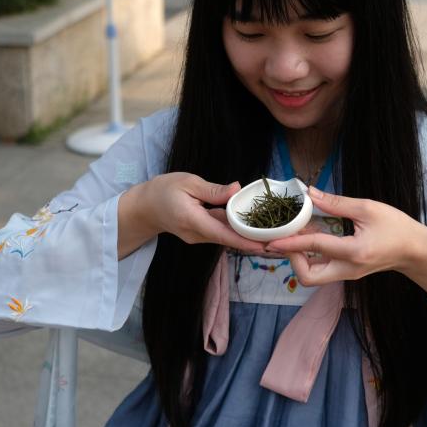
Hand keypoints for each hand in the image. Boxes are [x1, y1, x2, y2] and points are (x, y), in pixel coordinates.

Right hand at [118, 172, 265, 256]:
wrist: (145, 207)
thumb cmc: (164, 190)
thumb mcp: (187, 182)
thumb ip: (213, 189)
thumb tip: (237, 189)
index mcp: (192, 220)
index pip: (222, 233)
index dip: (244, 240)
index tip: (264, 245)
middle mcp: (197, 234)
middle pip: (229, 237)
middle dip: (253, 239)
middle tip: (280, 237)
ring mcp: (199, 237)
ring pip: (227, 236)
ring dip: (248, 234)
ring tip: (274, 231)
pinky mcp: (201, 235)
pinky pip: (222, 232)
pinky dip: (237, 229)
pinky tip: (255, 224)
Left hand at [265, 186, 426, 285]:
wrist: (415, 250)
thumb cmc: (396, 227)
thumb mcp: (368, 208)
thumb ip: (337, 203)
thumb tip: (311, 193)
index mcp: (354, 252)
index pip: (315, 247)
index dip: (291, 241)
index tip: (271, 239)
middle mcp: (347, 270)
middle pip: (308, 276)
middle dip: (291, 259)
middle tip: (286, 237)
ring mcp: (347, 275)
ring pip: (312, 276)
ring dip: (299, 258)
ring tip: (298, 233)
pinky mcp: (346, 273)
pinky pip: (321, 270)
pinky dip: (310, 256)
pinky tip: (311, 235)